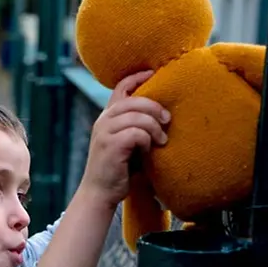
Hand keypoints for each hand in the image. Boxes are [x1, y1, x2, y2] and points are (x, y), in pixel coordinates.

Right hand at [80, 70, 168, 205]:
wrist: (100, 193)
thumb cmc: (119, 168)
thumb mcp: (128, 142)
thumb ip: (137, 125)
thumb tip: (165, 113)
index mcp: (107, 116)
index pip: (120, 87)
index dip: (138, 77)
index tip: (154, 73)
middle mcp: (103, 121)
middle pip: (134, 100)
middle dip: (155, 107)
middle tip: (167, 120)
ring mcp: (105, 132)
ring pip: (137, 116)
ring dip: (154, 127)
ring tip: (161, 140)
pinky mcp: (110, 146)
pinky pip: (137, 134)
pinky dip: (147, 141)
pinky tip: (149, 151)